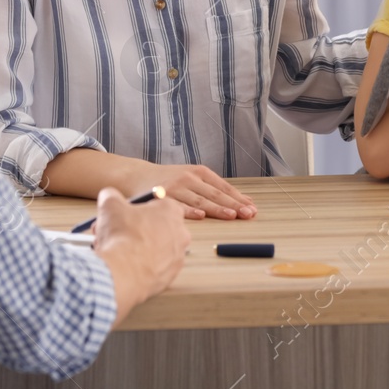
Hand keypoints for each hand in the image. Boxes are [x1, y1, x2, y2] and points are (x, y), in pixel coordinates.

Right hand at [91, 187, 190, 326]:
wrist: (121, 272)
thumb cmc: (121, 236)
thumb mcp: (110, 204)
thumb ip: (112, 195)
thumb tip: (110, 196)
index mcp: (171, 210)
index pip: (156, 205)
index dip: (136, 210)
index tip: (123, 216)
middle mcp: (180, 233)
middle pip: (154, 227)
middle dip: (134, 230)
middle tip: (114, 233)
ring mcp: (177, 256)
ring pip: (154, 248)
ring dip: (136, 248)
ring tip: (115, 251)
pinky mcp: (170, 276)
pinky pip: (154, 267)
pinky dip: (141, 266)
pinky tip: (125, 265)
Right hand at [121, 163, 256, 220]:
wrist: (136, 175)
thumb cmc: (169, 180)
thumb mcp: (192, 178)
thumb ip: (213, 190)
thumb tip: (244, 202)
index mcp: (199, 172)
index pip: (223, 187)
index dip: (238, 198)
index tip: (252, 208)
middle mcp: (189, 178)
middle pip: (215, 194)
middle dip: (234, 205)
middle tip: (248, 214)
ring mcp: (176, 187)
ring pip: (200, 200)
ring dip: (217, 208)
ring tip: (232, 215)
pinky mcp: (162, 196)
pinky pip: (178, 206)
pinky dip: (190, 211)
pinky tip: (201, 216)